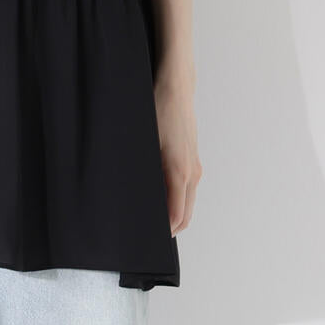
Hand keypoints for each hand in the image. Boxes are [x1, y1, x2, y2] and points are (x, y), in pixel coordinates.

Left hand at [154, 73, 201, 236]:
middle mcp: (191, 173)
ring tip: (148, 216)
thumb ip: (142, 171)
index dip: (161, 233)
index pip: (175, 218)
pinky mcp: (192, 160)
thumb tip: (130, 194)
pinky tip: (156, 195)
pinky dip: (176, 201)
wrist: (176, 86)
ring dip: (173, 215)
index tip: (144, 238)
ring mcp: (194, 167)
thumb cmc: (158, 109)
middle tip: (143, 233)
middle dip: (167, 229)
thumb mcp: (144, 141)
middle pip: (184, 217)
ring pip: (187, 204)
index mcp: (179, 173)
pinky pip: (187, 191)